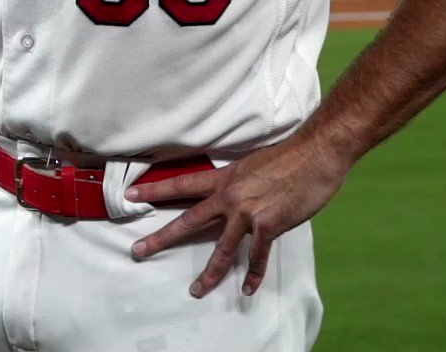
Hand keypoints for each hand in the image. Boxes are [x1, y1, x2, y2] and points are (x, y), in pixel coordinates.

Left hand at [127, 135, 352, 297]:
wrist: (314, 156)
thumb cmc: (288, 157)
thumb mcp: (251, 164)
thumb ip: (238, 181)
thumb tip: (233, 193)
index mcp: (223, 178)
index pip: (181, 184)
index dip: (155, 189)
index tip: (131, 194)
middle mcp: (229, 197)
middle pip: (188, 220)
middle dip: (162, 237)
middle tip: (138, 249)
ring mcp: (247, 213)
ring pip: (221, 248)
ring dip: (209, 273)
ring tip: (196, 290)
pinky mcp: (268, 226)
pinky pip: (257, 256)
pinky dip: (253, 274)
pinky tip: (247, 288)